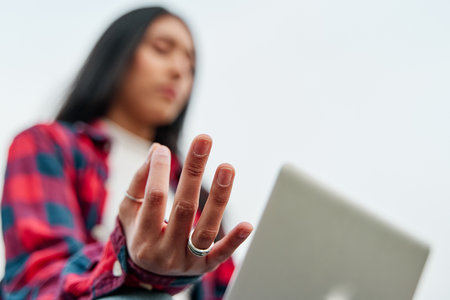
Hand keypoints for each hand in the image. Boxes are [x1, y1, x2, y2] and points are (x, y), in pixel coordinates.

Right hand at [118, 134, 252, 275]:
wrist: (149, 276)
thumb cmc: (140, 234)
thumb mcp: (130, 211)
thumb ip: (141, 181)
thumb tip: (157, 149)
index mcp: (143, 237)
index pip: (154, 198)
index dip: (159, 171)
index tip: (164, 149)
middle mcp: (165, 251)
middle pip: (183, 208)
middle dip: (194, 171)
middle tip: (204, 139)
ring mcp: (187, 261)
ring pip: (205, 229)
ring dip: (219, 197)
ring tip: (227, 166)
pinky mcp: (205, 266)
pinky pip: (221, 254)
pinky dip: (234, 241)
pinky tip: (248, 225)